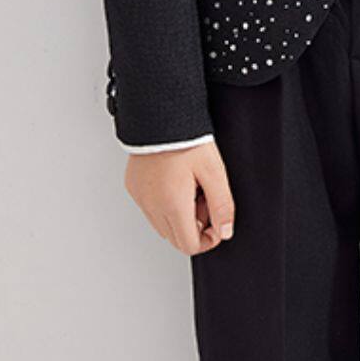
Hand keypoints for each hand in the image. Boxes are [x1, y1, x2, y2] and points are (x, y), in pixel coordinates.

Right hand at [125, 140, 235, 255]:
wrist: (160, 115)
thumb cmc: (186, 138)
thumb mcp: (214, 171)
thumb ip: (222, 205)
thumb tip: (225, 231)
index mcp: (172, 205)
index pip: (189, 245)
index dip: (208, 240)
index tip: (217, 223)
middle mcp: (152, 205)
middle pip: (175, 238)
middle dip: (195, 227)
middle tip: (204, 199)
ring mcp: (140, 197)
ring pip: (162, 225)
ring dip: (179, 216)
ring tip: (190, 187)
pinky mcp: (134, 188)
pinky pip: (150, 209)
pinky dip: (165, 205)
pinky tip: (175, 183)